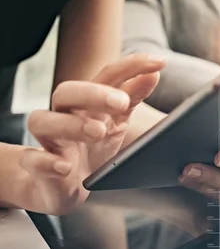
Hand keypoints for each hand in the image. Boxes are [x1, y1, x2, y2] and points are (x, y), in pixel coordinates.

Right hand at [19, 53, 165, 214]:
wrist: (65, 186)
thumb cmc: (94, 147)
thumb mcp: (117, 121)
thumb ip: (132, 97)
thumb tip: (154, 72)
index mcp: (89, 102)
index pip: (106, 76)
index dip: (131, 66)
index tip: (159, 62)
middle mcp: (65, 115)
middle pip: (66, 92)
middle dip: (92, 93)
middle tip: (122, 102)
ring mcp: (49, 141)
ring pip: (42, 121)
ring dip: (70, 125)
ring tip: (98, 132)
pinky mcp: (37, 167)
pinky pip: (31, 160)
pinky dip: (46, 162)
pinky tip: (65, 167)